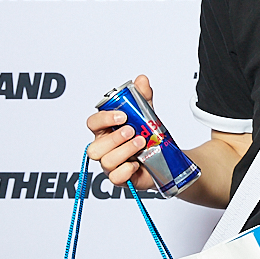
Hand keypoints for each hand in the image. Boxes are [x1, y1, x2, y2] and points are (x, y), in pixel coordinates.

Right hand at [84, 74, 156, 188]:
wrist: (165, 158)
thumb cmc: (148, 136)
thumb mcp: (147, 114)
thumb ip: (143, 98)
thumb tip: (141, 80)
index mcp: (106, 130)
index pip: (93, 123)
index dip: (104, 118)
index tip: (122, 115)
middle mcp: (105, 148)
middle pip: (94, 147)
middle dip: (114, 138)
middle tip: (132, 130)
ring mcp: (111, 165)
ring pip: (105, 161)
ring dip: (124, 151)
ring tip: (142, 143)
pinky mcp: (121, 178)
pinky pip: (115, 178)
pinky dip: (126, 170)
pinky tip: (137, 164)